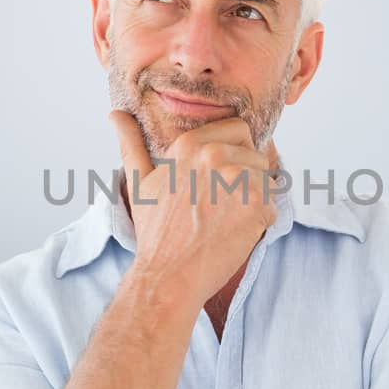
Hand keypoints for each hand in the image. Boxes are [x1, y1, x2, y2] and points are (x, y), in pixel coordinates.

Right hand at [109, 110, 279, 308]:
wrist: (168, 276)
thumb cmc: (155, 232)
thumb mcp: (139, 182)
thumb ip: (131, 142)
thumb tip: (115, 113)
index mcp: (191, 144)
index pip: (239, 130)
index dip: (235, 153)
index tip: (220, 180)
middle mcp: (216, 155)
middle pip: (257, 154)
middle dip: (246, 177)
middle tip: (220, 206)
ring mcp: (238, 179)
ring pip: (266, 180)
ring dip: (253, 201)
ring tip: (223, 220)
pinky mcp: (256, 206)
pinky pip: (272, 206)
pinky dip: (259, 223)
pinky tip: (232, 234)